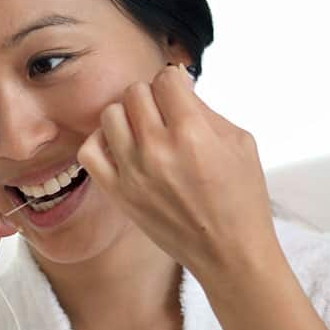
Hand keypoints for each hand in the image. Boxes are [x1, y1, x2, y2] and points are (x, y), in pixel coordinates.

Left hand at [77, 63, 278, 277]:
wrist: (228, 251)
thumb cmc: (241, 196)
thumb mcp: (239, 142)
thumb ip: (205, 109)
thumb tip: (177, 86)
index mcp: (192, 133)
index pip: (165, 78)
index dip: (175, 82)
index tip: (180, 95)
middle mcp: (157, 149)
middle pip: (134, 92)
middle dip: (152, 95)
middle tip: (164, 112)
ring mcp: (132, 172)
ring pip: (109, 115)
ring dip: (127, 115)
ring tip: (144, 129)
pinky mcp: (118, 193)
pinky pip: (89, 151)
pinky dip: (101, 141)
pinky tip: (121, 146)